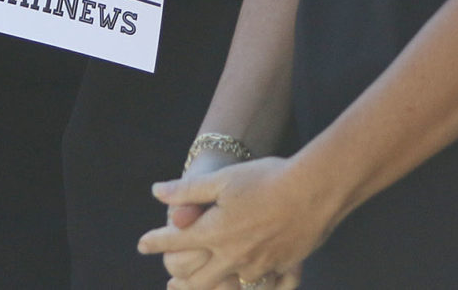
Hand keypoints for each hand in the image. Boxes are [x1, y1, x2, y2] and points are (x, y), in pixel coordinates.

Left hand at [141, 156, 326, 289]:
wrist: (314, 189)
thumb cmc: (266, 179)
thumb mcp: (222, 179)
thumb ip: (188, 190)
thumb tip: (157, 192)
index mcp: (215, 233)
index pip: (176, 242)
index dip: (156, 242)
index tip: (142, 245)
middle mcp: (234, 256)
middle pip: (199, 279)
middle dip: (181, 280)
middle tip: (171, 281)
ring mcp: (260, 266)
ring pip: (231, 288)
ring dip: (216, 289)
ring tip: (208, 288)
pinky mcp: (285, 266)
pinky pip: (270, 288)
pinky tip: (256, 288)